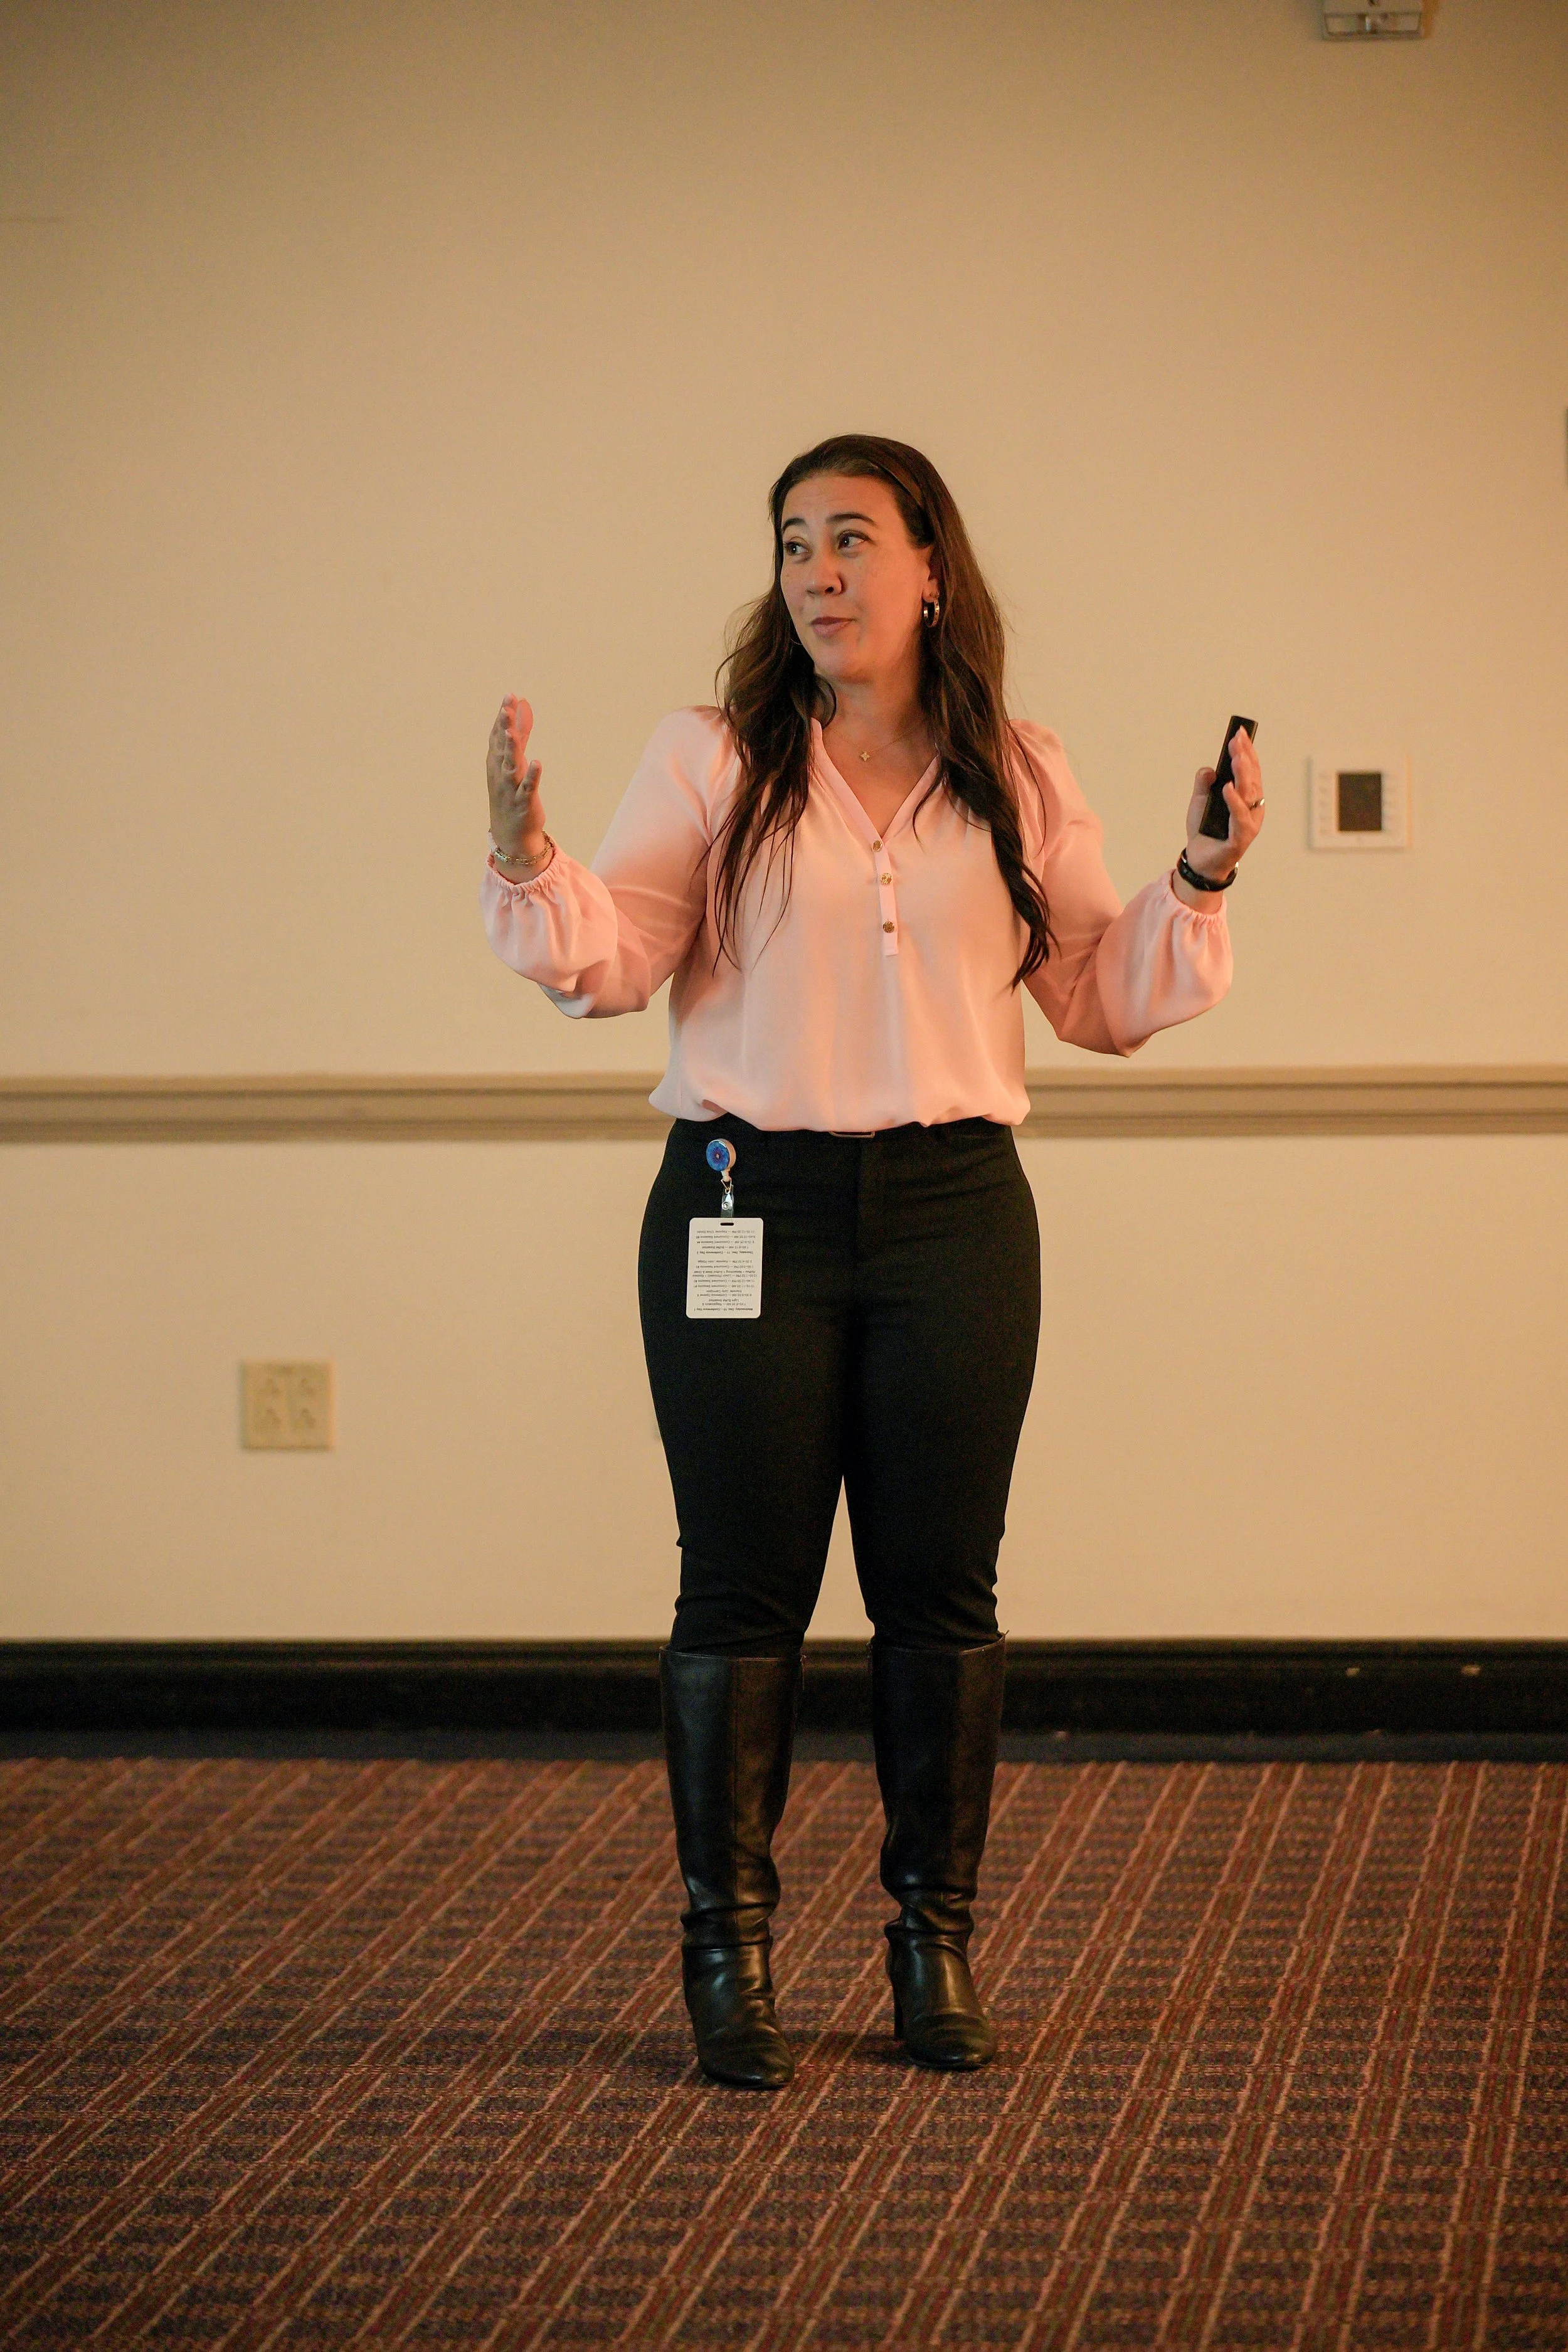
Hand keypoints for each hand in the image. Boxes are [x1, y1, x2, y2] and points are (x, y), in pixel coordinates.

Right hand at [487, 695, 548, 860]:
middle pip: (502, 746)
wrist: (511, 833)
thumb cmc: (511, 794)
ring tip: (513, 732)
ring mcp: (510, 788)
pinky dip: (532, 775)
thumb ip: (519, 737)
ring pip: (510, 766)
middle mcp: (500, 773)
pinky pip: (528, 787)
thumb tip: (521, 709)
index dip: (503, 717)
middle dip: (504, 726)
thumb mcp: (513, 763)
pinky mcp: (523, 802)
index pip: (497, 736)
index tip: (509, 696)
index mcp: (496, 763)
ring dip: (512, 749)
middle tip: (507, 706)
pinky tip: (537, 762)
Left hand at [1181, 727, 1264, 882]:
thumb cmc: (1204, 829)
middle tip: (1237, 740)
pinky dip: (1234, 802)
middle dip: (1245, 757)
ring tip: (1235, 758)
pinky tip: (1228, 788)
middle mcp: (1252, 808)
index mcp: (1246, 797)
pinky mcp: (1241, 838)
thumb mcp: (1200, 801)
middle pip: (1252, 778)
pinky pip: (1240, 817)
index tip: (1239, 732)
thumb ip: (1204, 783)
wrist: (1198, 860)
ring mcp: (1249, 823)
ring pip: (1249, 794)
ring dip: (1243, 774)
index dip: (1246, 751)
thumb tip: (1210, 769)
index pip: (1250, 770)